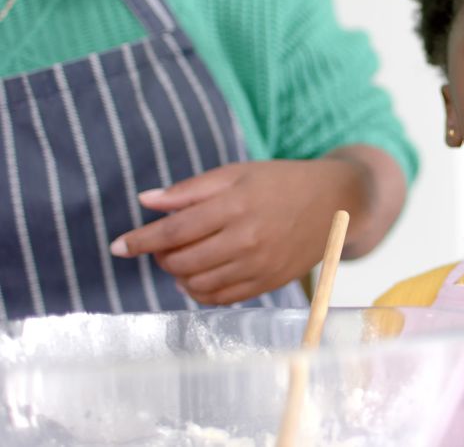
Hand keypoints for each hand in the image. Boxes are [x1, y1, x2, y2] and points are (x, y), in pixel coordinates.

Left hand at [110, 146, 405, 304]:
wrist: (336, 202)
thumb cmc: (282, 182)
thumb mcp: (237, 173)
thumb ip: (190, 190)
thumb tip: (146, 202)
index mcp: (236, 206)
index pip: (174, 231)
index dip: (140, 240)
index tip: (118, 246)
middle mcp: (247, 239)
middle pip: (181, 261)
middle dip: (160, 256)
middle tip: (160, 245)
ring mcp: (259, 265)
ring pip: (198, 284)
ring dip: (178, 275)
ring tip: (180, 259)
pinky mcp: (269, 283)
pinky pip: (222, 298)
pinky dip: (200, 292)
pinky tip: (198, 277)